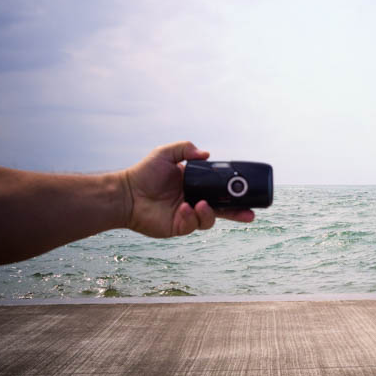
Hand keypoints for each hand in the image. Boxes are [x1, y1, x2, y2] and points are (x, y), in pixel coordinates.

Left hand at [122, 141, 254, 237]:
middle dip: (238, 213)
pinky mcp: (178, 227)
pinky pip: (192, 225)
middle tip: (250, 214)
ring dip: (209, 213)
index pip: (219, 189)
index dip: (234, 193)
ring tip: (199, 204)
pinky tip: (182, 209)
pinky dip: (190, 217)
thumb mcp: (165, 153)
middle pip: (223, 209)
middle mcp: (194, 200)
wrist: (126, 194)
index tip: (247, 192)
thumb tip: (207, 154)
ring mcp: (187, 215)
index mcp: (195, 184)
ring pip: (209, 219)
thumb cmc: (144, 173)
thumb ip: (185, 149)